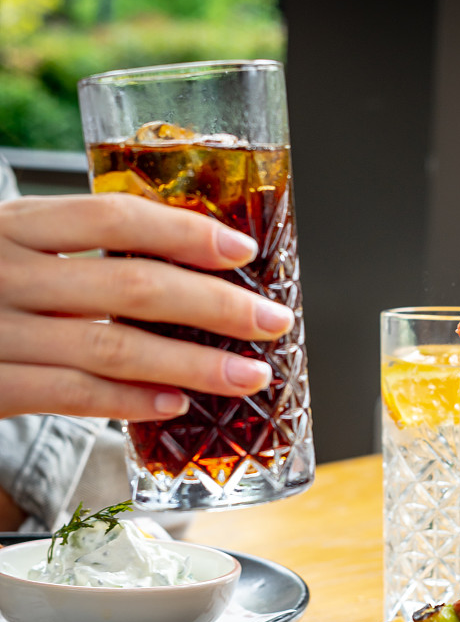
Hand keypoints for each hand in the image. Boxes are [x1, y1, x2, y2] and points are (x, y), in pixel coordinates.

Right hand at [0, 194, 293, 420]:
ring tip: (248, 375)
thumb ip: (79, 255)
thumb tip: (190, 268)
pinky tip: (176, 404)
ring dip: (192, 364)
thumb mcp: (17, 252)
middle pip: (129, 285)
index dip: (185, 232)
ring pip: (110, 348)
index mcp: (13, 226)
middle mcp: (1, 272)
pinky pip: (69, 397)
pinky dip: (129, 402)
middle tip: (272, 321)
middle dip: (214, 306)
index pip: (112, 217)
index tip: (242, 250)